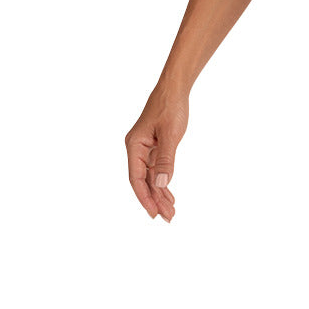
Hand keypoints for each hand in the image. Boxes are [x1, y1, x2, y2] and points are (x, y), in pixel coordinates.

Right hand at [125, 86, 188, 220]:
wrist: (174, 89)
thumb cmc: (170, 107)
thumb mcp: (170, 135)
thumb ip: (166, 160)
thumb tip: (161, 183)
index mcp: (135, 145)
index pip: (136, 178)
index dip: (144, 197)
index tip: (154, 213)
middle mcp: (137, 149)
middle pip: (143, 181)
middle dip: (155, 200)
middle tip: (169, 218)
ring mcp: (145, 149)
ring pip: (150, 178)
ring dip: (160, 195)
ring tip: (171, 212)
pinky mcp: (155, 148)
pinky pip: (156, 171)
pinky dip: (163, 184)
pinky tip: (170, 197)